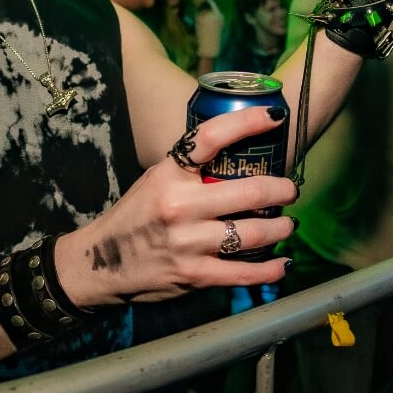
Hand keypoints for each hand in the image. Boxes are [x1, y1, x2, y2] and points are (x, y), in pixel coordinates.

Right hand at [56, 104, 298, 306]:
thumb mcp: (156, 181)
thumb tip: (238, 155)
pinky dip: (270, 269)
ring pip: (254, 233)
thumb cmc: (136, 216)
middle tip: (291, 190)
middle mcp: (179, 205)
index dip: (248, 122)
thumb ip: (191, 170)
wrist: (101, 263)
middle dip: (282, 190)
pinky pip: (243, 272)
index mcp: (170, 174)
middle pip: (250, 191)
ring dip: (280, 228)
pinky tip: (283, 263)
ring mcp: (188, 242)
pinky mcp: (195, 275)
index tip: (276, 118)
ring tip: (287, 225)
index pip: (211, 137)